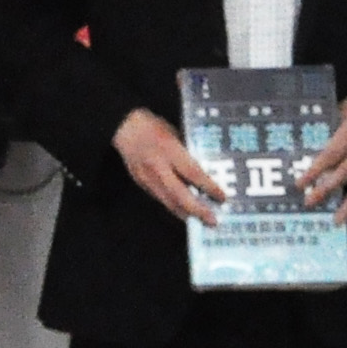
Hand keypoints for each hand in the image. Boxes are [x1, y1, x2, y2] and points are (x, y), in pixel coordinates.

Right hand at [112, 107, 227, 224]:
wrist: (124, 128)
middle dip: (197, 210)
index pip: (192, 173)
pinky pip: (160, 199)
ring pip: (169, 202)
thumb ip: (186, 152)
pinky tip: (182, 211)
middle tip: (212, 221)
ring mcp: (148, 178)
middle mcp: (159, 168)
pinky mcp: (141, 183)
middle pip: (180, 195)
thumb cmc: (152, 126)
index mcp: (170, 151)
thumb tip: (201, 169)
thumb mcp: (175, 134)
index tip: (222, 197)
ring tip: (199, 221)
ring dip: (185, 213)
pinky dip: (173, 206)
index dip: (208, 187)